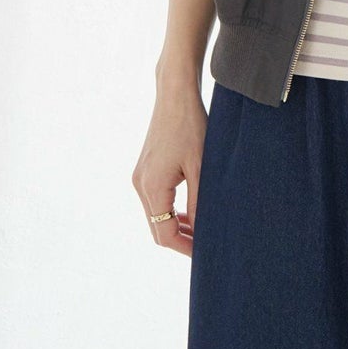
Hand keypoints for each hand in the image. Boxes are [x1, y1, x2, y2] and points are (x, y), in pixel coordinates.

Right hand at [131, 83, 207, 257]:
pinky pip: (156, 200)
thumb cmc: (191, 126)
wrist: (175, 94)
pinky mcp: (145, 168)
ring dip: (176, 225)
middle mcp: (140, 184)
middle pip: (157, 227)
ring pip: (156, 215)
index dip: (185, 247)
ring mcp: (140, 176)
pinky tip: (190, 212)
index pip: (164, 234)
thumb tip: (203, 231)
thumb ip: (200, 202)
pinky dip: (171, 210)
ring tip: (202, 232)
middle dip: (181, 239)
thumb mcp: (201, 167)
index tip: (206, 254)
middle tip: (207, 246)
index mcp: (152, 187)